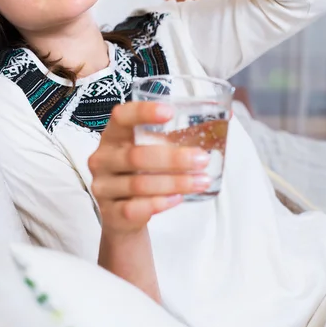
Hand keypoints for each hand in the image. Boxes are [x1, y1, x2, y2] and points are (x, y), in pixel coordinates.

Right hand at [88, 102, 210, 235]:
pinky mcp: (110, 213)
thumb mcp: (151, 151)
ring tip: (201, 181)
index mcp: (113, 136)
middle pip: (136, 156)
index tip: (169, 112)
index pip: (121, 117)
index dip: (143, 113)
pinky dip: (159, 203)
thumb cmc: (139, 174)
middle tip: (202, 159)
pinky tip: (178, 199)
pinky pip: (135, 208)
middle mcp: (103, 159)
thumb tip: (223, 121)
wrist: (121, 214)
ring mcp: (103, 187)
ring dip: (175, 182)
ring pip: (139, 184)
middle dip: (173, 158)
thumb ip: (176, 138)